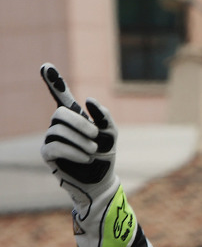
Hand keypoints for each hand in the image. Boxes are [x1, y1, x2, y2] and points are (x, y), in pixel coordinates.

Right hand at [40, 64, 117, 219]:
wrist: (102, 180)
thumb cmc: (105, 156)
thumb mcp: (111, 135)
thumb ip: (104, 117)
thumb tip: (88, 100)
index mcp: (77, 117)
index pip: (62, 96)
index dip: (53, 81)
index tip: (45, 65)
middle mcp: (61, 125)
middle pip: (60, 112)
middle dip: (80, 124)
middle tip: (96, 137)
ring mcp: (52, 139)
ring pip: (57, 130)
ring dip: (79, 139)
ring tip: (93, 150)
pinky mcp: (48, 155)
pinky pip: (54, 147)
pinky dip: (72, 151)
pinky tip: (86, 157)